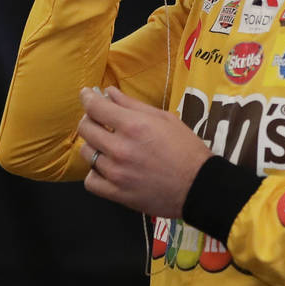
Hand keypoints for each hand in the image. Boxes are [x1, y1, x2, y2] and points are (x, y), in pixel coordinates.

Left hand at [78, 85, 212, 216]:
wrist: (199, 186)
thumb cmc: (186, 149)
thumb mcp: (164, 119)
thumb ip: (133, 105)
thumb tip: (109, 92)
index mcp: (134, 126)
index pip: (95, 107)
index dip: (87, 97)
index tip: (86, 95)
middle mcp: (121, 148)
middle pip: (85, 128)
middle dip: (89, 119)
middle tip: (98, 119)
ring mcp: (116, 173)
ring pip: (86, 153)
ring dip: (93, 146)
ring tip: (107, 145)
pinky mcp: (117, 193)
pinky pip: (90, 181)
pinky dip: (94, 173)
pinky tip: (106, 168)